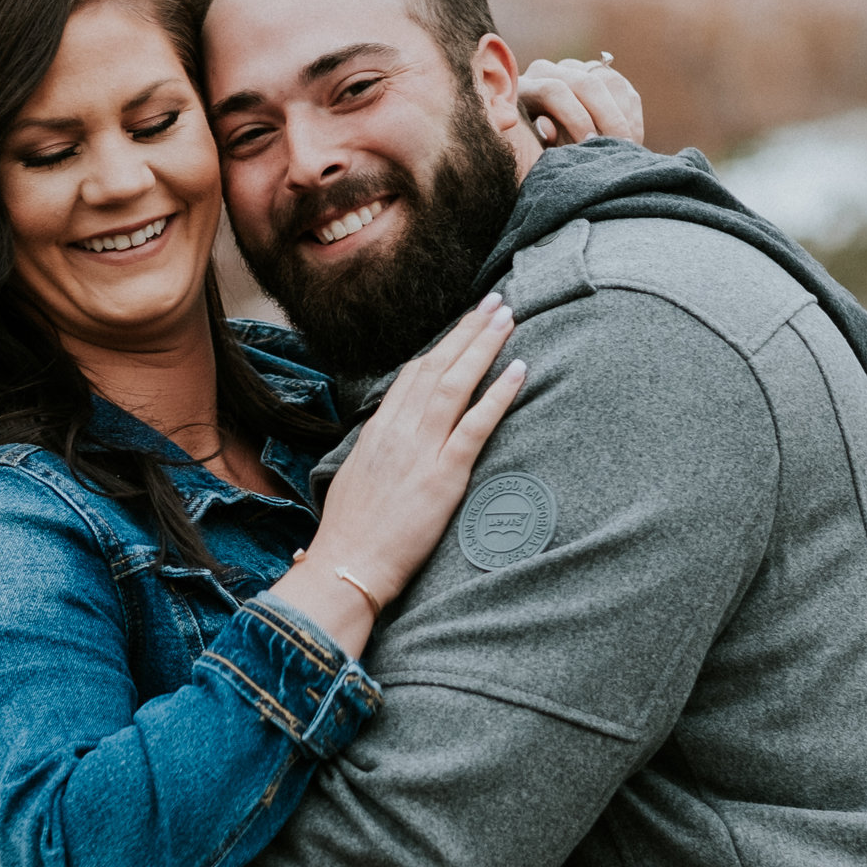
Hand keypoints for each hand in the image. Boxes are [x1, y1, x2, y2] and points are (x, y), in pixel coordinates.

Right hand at [272, 296, 526, 655]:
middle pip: (437, 366)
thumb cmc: (351, 531)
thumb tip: (392, 437)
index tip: (463, 324)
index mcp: (378, 429)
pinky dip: (498, 394)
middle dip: (468, 330)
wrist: (347, 563)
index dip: (442, 345)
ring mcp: (421, 450)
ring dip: (484, 346)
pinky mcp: (443, 475)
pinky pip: (475, 425)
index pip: (413, 373)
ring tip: (508, 318)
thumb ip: (379, 449)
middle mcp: (399, 430)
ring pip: (456, 383)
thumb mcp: (356, 476)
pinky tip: (518, 370)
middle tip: (495, 302)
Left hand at [520, 54, 643, 147]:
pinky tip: (632, 139)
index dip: (575, 117)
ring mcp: (574, 69)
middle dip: (607, 117)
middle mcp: (548, 71)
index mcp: (524, 88)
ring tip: (628, 146)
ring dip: (622, 116)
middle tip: (619, 146)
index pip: (554, 90)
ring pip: (608, 81)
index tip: (590, 144)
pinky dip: (630, 115)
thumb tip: (548, 128)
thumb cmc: (530, 157)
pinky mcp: (598, 75)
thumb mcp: (532, 153)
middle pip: (586, 83)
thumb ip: (540, 143)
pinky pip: (623, 88)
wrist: (537, 150)